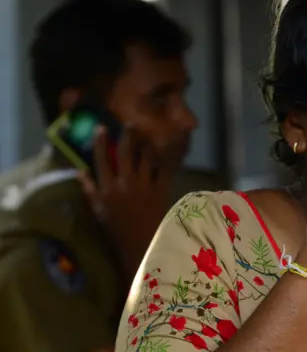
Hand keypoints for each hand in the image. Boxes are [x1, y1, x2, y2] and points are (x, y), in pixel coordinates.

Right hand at [78, 126, 171, 279]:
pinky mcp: (160, 190)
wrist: (140, 244)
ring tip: (148, 134)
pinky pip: (163, 169)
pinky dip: (164, 160)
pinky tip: (165, 151)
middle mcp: (125, 184)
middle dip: (128, 135)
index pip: (102, 159)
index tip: (102, 127)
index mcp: (107, 188)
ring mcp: (144, 186)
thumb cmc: (116, 228)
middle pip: (126, 152)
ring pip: (146, 157)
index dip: (101, 142)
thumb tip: (79, 170)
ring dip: (147, 144)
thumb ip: (89, 189)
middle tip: (130, 123)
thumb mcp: (98, 210)